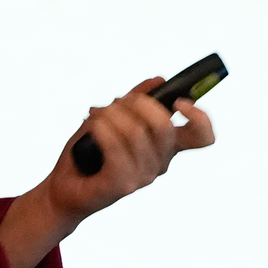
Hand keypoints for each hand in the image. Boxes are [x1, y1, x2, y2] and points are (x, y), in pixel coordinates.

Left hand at [46, 78, 216, 223]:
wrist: (64, 187)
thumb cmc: (89, 153)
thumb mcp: (113, 117)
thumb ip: (136, 99)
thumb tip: (159, 80)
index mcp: (166, 146)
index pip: (203, 136)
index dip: (199, 117)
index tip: (179, 102)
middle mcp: (160, 162)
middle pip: (165, 126)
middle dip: (138, 104)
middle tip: (117, 102)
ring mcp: (144, 176)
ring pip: (136, 132)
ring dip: (112, 115)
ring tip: (96, 115)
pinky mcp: (123, 185)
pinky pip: (116, 148)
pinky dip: (102, 130)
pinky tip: (93, 126)